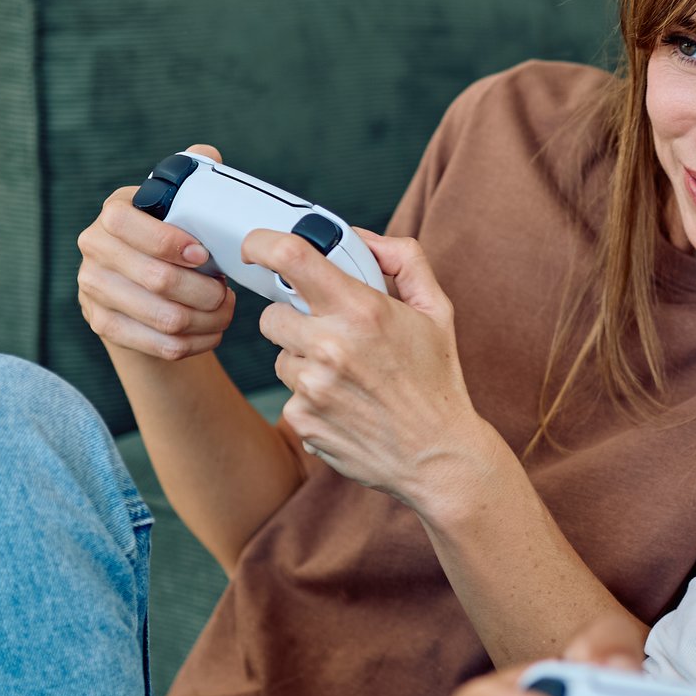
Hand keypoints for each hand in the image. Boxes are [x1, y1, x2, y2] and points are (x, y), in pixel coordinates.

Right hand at [77, 142, 235, 359]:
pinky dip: (195, 343)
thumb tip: (206, 155)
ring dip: (206, 319)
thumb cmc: (169, 242)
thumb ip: (192, 181)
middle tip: (226, 293)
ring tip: (224, 311)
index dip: (169, 242)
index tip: (204, 256)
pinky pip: (159, 344)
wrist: (140, 290)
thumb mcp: (177, 208)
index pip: (127, 223)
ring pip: (164, 317)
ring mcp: (93, 289)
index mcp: (114, 212)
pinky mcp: (102, 324)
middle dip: (204, 291)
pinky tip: (211, 333)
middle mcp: (94, 248)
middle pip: (156, 279)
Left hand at [244, 226, 492, 511]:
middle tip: (329, 333)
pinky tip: (345, 405)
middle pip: (272, 315)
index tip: (257, 247)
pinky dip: (311, 397)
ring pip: (280, 357)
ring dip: (304, 361)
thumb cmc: (437, 381)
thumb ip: (404, 260)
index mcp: (362, 310)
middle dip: (294, 319)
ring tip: (347, 376)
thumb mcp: (437, 310)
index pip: (291, 258)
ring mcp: (312, 387)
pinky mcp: (302, 420)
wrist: (438, 456)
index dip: (263, 244)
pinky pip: (289, 395)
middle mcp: (331, 346)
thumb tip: (362, 239)